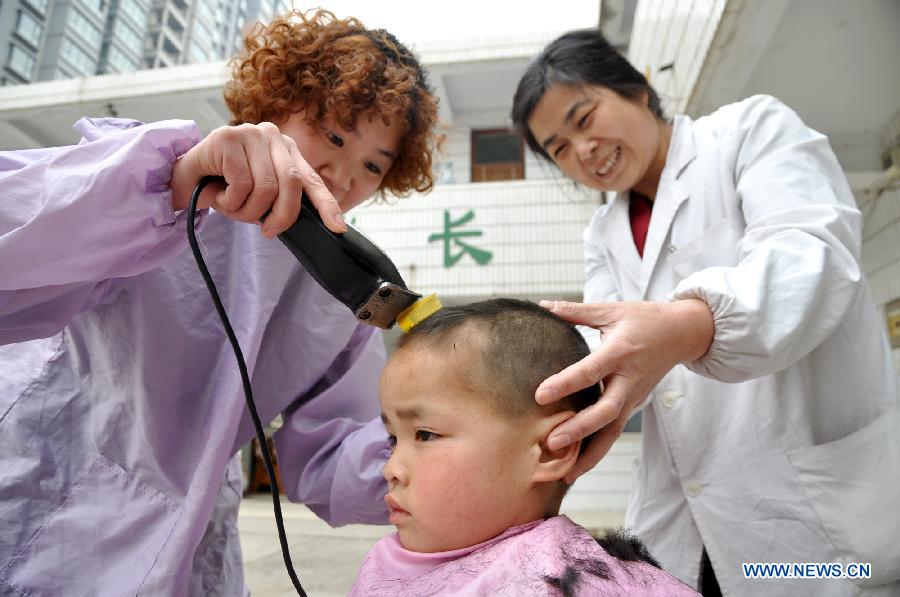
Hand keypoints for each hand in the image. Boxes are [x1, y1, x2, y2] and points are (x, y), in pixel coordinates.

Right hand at [170, 122, 345, 236]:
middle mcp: (272, 135)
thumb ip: (283, 199)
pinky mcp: (227, 137)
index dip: (327, 205)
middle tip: (267, 231)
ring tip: (232, 206)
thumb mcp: (260, 195)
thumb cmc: (225, 187)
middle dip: (281, 216)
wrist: (183, 179)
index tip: (338, 228)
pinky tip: (219, 195)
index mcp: (286, 149)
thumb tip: (315, 224)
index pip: (312, 179)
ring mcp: (249, 132)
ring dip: (246, 211)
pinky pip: (241, 183)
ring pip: (264, 188)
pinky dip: (230, 200)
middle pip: (291, 185)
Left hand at [536, 299, 713, 481]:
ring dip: (590, 454)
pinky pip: (615, 432)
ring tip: (565, 473)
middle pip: (606, 410)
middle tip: (552, 442)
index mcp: (620, 351)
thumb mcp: (612, 310)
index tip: (540, 394)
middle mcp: (628, 379)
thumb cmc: (644, 319)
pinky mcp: (634, 405)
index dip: (566, 382)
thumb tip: (543, 306)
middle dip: (580, 429)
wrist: (682, 334)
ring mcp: (634, 396)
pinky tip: (577, 467)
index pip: (591, 370)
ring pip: (613, 431)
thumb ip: (576, 311)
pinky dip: (598, 451)